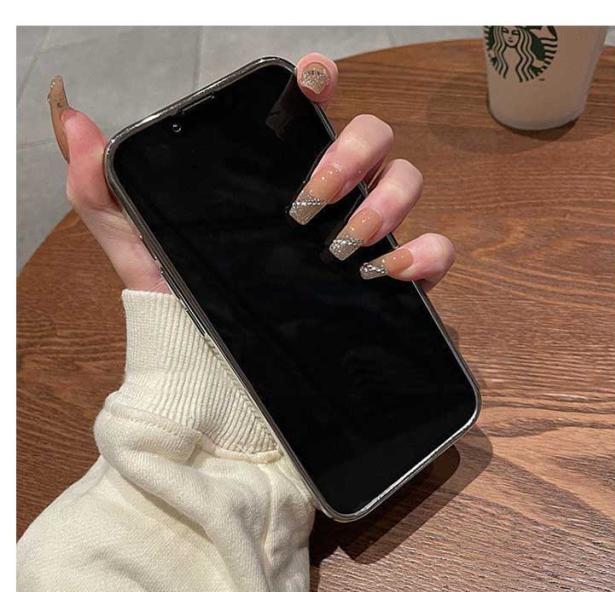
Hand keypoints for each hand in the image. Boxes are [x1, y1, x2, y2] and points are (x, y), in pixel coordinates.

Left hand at [49, 52, 452, 292]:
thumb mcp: (137, 250)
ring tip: (341, 246)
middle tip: (308, 202)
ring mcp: (361, 241)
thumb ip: (105, 189)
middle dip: (352, 153)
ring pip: (409, 184)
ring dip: (385, 202)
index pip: (309, 110)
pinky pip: (435, 253)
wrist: (216, 384)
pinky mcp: (387, 287)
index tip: (309, 82)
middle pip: (374, 137)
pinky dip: (424, 255)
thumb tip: (77, 122)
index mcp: (276, 181)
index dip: (318, 82)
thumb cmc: (183, 314)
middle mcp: (328, 201)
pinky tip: (387, 273)